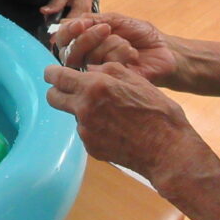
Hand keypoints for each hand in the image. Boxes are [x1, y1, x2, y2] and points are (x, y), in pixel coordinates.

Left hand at [44, 62, 203, 184]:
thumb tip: (89, 69)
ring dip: (81, 110)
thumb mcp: (136, 80)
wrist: (167, 151)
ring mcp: (86, 130)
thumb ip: (108, 69)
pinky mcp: (91, 147)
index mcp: (94, 87)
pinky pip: (85, 131)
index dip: (52, 72)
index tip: (52, 72)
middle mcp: (84, 108)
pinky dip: (94, 127)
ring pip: (72, 115)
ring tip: (108, 112)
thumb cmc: (157, 112)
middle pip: (53, 97)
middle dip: (58, 90)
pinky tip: (114, 128)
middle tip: (70, 88)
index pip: (57, 76)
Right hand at [56, 12, 177, 84]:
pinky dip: (121, 54)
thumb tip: (69, 22)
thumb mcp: (117, 20)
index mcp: (86, 41)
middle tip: (107, 29)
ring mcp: (98, 72)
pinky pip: (105, 66)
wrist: (165, 50)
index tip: (81, 24)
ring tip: (127, 44)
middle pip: (69, 52)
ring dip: (111, 44)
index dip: (67, 31)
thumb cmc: (142, 35)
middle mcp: (87, 58)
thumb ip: (93, 19)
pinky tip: (132, 56)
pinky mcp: (110, 82)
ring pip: (89, 57)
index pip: (62, 39)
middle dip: (87, 37)